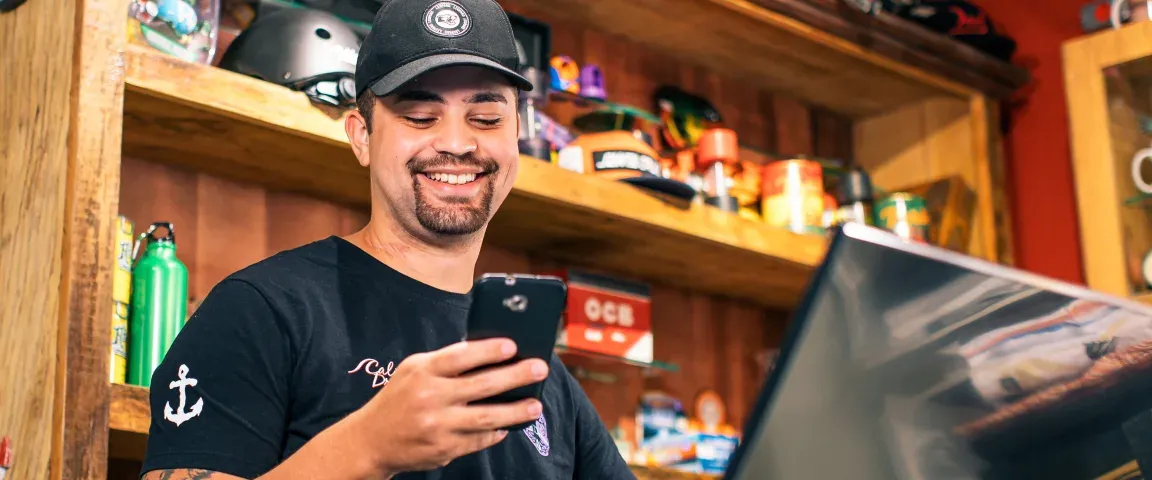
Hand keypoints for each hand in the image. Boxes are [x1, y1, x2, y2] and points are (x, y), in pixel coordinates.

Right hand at [354, 338, 548, 474]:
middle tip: (540, 369)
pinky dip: (495, 433)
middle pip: (480, 385)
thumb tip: (490, 354)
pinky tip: (509, 426)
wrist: (370, 440)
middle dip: (515, 376)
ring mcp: (437, 426)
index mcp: (422, 371)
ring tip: (536, 406)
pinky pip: (478, 440)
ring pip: (485, 418)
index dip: (488, 350)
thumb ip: (445, 361)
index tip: (513, 345)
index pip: (459, 356)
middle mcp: (429, 398)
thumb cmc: (400, 397)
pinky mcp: (443, 450)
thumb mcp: (413, 370)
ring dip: (515, 411)